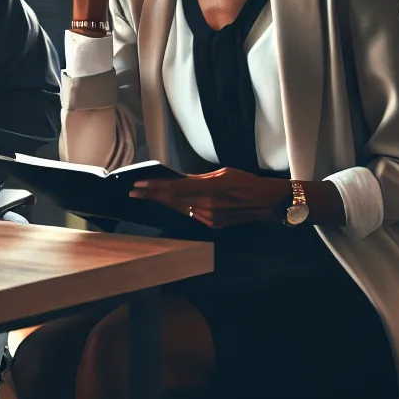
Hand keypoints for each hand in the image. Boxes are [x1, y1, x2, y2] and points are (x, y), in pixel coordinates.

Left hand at [129, 168, 291, 228]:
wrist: (264, 203)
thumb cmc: (245, 182)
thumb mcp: (221, 173)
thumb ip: (197, 178)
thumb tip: (178, 180)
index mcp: (210, 189)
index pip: (174, 188)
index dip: (154, 187)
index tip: (139, 184)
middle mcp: (207, 205)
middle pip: (172, 200)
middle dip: (151, 196)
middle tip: (134, 191)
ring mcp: (209, 218)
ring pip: (179, 208)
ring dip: (161, 202)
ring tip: (145, 195)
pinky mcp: (212, 224)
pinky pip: (190, 214)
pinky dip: (177, 207)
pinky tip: (168, 202)